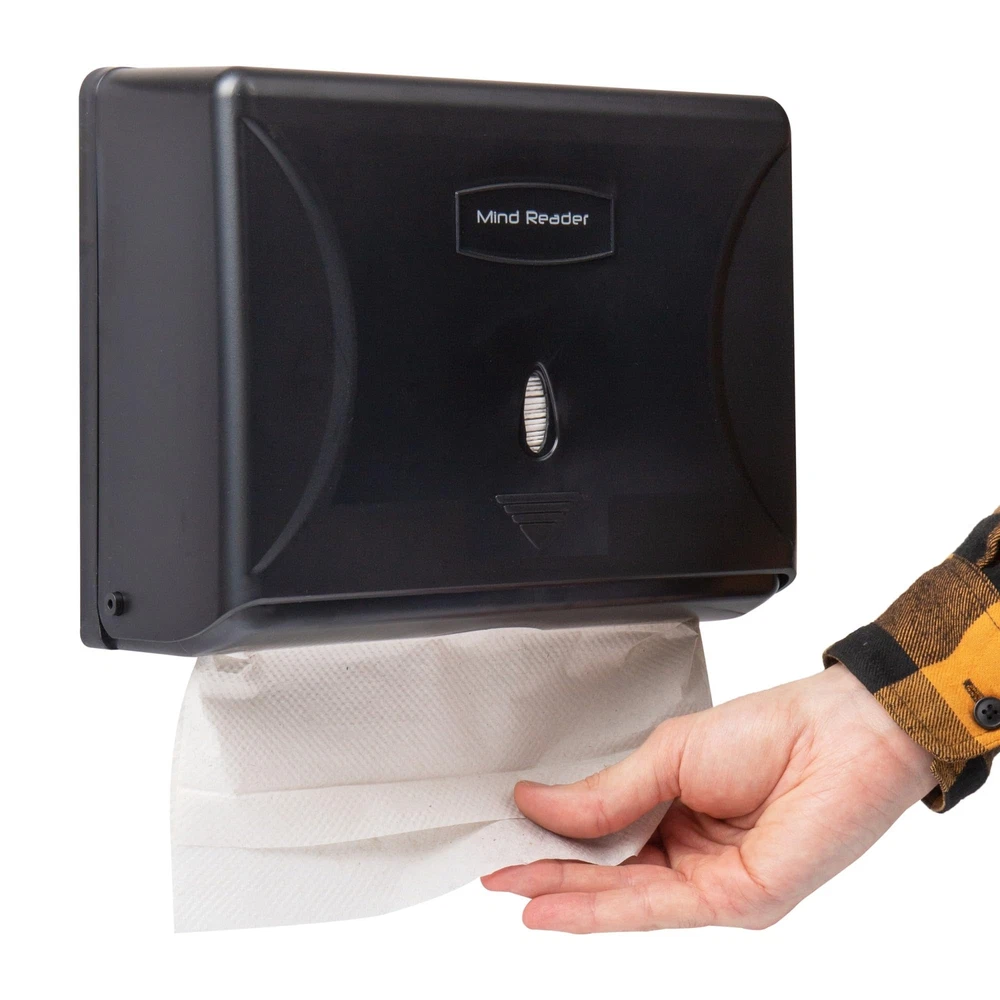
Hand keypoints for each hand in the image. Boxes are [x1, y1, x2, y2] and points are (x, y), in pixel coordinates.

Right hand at [482, 664, 935, 931]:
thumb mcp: (667, 756)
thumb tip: (537, 802)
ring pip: (626, 898)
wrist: (839, 734)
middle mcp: (692, 853)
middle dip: (549, 874)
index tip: (507, 837)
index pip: (604, 836)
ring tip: (511, 890)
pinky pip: (657, 908)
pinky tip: (556, 903)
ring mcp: (714, 883)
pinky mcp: (736, 902)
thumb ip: (605, 793)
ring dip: (565, 895)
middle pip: (609, 874)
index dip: (554, 840)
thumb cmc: (769, 730)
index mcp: (676, 810)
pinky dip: (601, 908)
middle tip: (495, 874)